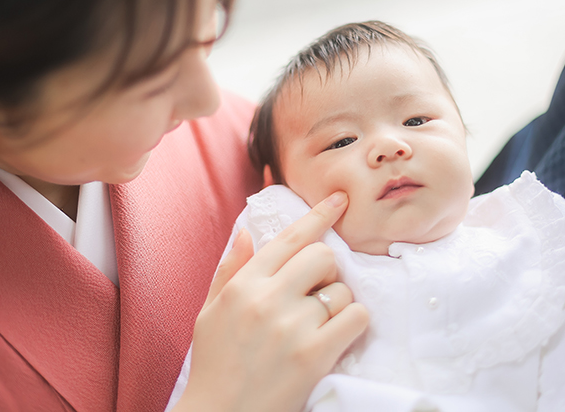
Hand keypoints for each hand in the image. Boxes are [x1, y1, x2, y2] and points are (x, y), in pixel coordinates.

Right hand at [175, 191, 368, 411]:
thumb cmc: (214, 365)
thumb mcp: (210, 312)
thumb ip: (230, 270)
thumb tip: (246, 233)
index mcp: (244, 285)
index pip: (289, 238)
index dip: (319, 214)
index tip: (340, 199)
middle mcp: (268, 299)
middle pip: (322, 256)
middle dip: (326, 271)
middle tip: (316, 293)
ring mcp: (292, 326)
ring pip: (341, 290)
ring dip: (337, 304)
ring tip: (318, 325)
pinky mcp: (314, 355)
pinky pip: (354, 318)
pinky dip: (352, 324)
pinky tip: (335, 337)